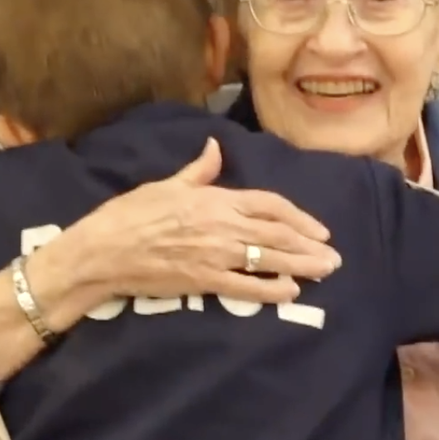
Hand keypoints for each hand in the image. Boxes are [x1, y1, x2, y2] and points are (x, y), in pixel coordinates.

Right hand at [48, 137, 340, 303]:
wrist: (104, 250)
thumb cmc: (131, 214)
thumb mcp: (167, 184)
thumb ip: (198, 170)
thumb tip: (214, 147)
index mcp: (216, 199)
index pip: (269, 204)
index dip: (299, 217)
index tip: (319, 229)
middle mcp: (223, 226)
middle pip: (278, 234)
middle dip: (309, 245)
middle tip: (334, 257)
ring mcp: (216, 255)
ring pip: (269, 259)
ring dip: (302, 265)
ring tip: (325, 272)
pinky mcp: (204, 281)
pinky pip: (246, 286)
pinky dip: (272, 289)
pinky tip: (291, 291)